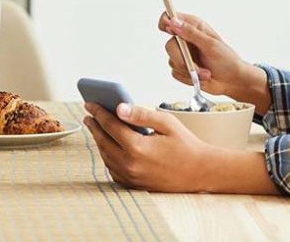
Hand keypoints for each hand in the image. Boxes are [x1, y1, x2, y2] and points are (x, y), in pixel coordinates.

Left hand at [83, 102, 218, 191]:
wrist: (201, 172)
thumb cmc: (186, 145)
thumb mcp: (166, 123)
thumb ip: (142, 114)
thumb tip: (119, 107)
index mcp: (138, 147)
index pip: (111, 126)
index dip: (99, 113)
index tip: (90, 104)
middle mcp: (131, 165)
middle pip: (103, 142)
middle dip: (94, 127)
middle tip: (88, 115)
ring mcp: (131, 177)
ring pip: (106, 157)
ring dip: (99, 142)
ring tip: (97, 128)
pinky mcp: (134, 185)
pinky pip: (113, 169)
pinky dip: (108, 156)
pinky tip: (109, 146)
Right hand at [158, 13, 266, 104]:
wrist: (231, 81)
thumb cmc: (227, 60)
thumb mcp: (211, 45)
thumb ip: (191, 33)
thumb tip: (174, 22)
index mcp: (194, 26)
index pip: (171, 17)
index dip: (166, 22)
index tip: (170, 32)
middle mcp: (186, 39)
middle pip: (169, 45)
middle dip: (182, 59)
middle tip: (195, 66)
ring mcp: (183, 54)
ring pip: (172, 61)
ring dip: (190, 70)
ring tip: (205, 72)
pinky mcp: (182, 68)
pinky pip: (175, 73)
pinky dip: (188, 78)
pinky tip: (201, 76)